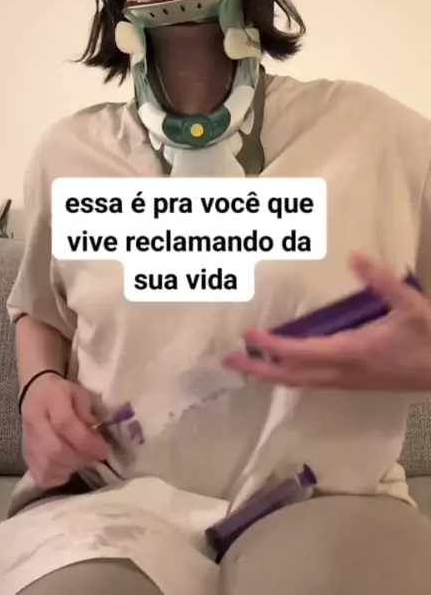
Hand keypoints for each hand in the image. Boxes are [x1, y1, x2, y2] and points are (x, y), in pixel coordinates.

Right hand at [21, 373, 109, 487]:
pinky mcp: (26, 456)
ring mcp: (27, 441)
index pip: (65, 425)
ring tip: (82, 460)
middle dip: (80, 458)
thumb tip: (93, 435)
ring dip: (71, 468)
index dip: (86, 442)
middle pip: (55, 450)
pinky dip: (58, 476)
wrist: (36, 393)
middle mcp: (34, 421)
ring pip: (48, 466)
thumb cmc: (62, 393)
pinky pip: (41, 476)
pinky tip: (67, 467)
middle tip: (94, 457)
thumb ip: (87, 412)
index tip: (103, 451)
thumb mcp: (80, 393)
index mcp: (50, 399)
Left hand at [222, 253, 430, 391]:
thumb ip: (381, 280)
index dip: (272, 344)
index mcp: (352, 353)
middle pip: (292, 376)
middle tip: (227, 360)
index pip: (301, 352)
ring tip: (247, 361)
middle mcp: (344, 372)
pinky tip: (284, 364)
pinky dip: (291, 373)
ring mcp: (348, 381)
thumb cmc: (429, 337)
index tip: (246, 334)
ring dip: (271, 372)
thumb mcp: (410, 304)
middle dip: (258, 369)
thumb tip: (354, 256)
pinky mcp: (355, 381)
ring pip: (301, 382)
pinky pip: (313, 380)